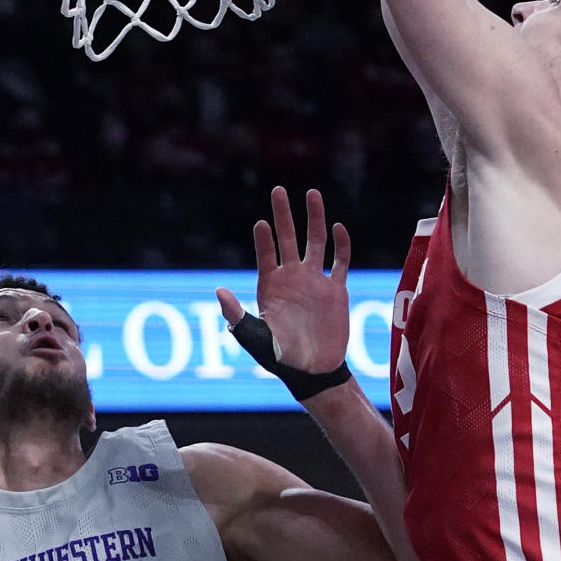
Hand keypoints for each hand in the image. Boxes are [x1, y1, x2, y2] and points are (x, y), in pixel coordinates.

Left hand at [217, 187, 350, 372]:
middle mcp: (292, 277)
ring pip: (315, 242)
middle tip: (278, 190)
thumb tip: (219, 291)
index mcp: (270, 286)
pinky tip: (338, 227)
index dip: (264, 239)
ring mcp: (315, 281)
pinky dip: (341, 244)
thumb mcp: (255, 337)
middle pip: (288, 238)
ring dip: (314, 218)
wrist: (313, 370)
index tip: (261, 223)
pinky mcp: (336, 289)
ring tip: (312, 193)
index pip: (266, 254)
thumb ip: (238, 315)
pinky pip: (340, 261)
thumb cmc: (280, 356)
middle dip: (283, 215)